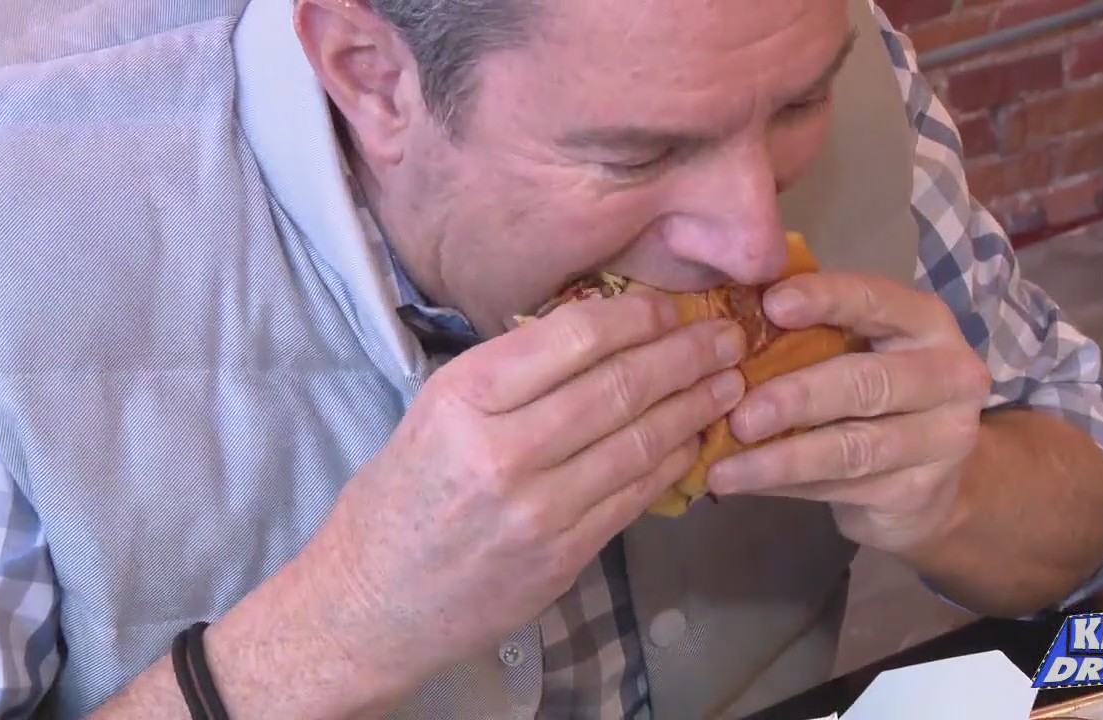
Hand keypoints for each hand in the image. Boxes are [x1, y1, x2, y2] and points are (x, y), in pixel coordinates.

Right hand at [319, 292, 746, 690]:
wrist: (373, 600)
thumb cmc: (405, 494)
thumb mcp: (437, 411)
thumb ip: (511, 374)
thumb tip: (599, 330)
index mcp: (465, 398)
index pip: (574, 337)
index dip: (639, 317)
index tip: (675, 307)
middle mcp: (501, 449)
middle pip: (619, 387)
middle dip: (686, 356)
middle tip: (727, 336)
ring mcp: (537, 510)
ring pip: (638, 442)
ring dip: (694, 407)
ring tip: (729, 382)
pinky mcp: (562, 556)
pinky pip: (635, 497)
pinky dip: (673, 463)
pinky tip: (696, 440)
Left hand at [705, 272, 991, 553]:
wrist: (929, 478)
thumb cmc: (871, 391)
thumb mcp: (853, 348)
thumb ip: (810, 330)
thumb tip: (726, 323)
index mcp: (926, 323)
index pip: (876, 300)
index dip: (825, 299)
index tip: (770, 305)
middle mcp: (950, 376)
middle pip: (867, 383)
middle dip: (797, 398)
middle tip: (739, 416)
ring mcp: (942, 439)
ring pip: (853, 449)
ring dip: (782, 459)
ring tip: (726, 468)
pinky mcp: (919, 492)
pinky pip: (842, 487)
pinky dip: (786, 487)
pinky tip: (745, 484)